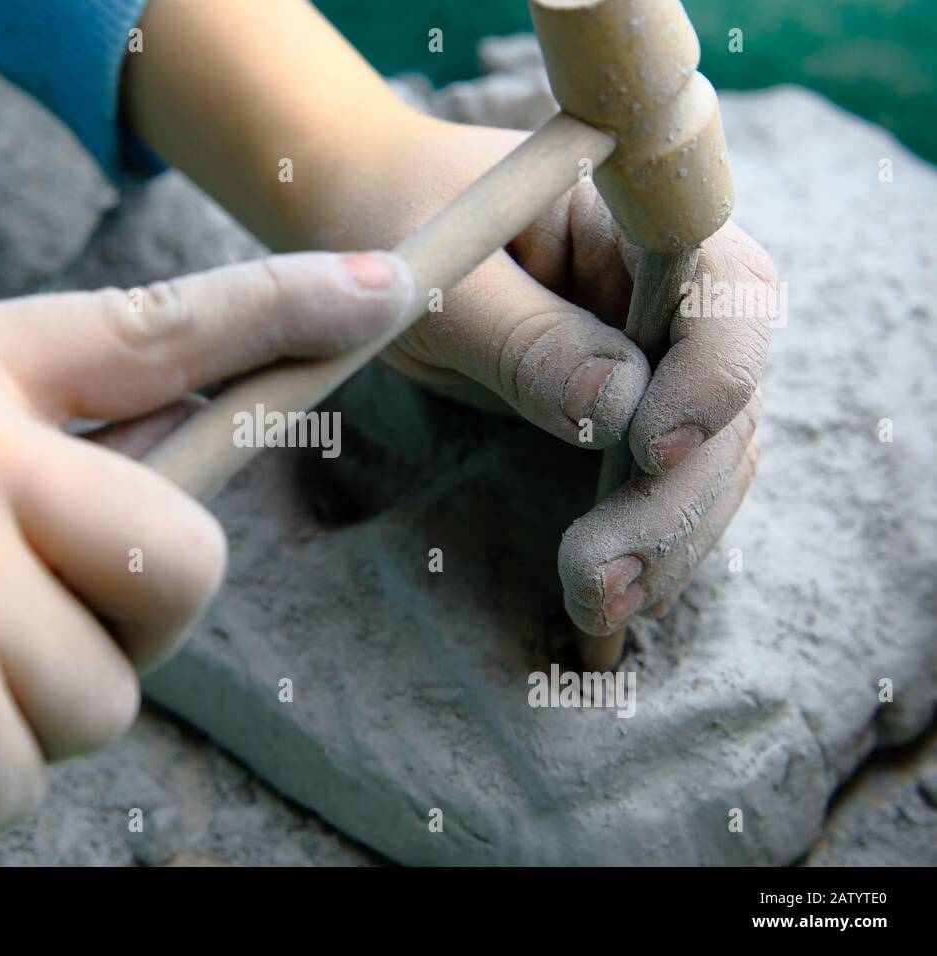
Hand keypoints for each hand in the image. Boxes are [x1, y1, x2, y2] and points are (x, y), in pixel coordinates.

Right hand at [0, 251, 411, 858]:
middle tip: (14, 622)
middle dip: (131, 621)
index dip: (284, 308)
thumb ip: (36, 438)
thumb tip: (186, 466)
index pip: (155, 327)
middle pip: (185, 560)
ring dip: (29, 711)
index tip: (389, 289)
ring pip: (111, 690)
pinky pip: (30, 777)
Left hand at [303, 112, 774, 633]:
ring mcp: (652, 355)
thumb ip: (525, 337)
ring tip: (596, 610)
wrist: (364, 218)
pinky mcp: (623, 411)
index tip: (653, 447)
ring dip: (664, 540)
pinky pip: (662, 483)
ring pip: (706, 458)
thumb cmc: (395, 220)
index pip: (729, 292)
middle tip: (599, 576)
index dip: (714, 374)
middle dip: (673, 498)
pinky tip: (610, 608)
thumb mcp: (441, 282)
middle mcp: (667, 292)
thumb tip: (625, 408)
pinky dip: (646, 543)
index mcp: (637, 222)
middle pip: (725, 398)